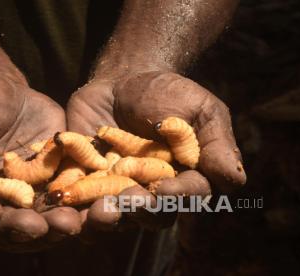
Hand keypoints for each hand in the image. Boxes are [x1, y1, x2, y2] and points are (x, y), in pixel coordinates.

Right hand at [0, 69, 80, 249]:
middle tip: (36, 227)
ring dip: (51, 228)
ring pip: (32, 222)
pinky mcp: (46, 187)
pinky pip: (61, 203)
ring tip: (70, 224)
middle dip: (15, 229)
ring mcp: (16, 199)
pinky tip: (93, 209)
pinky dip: (76, 209)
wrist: (0, 88)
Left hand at [67, 71, 245, 230]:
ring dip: (105, 215)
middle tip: (129, 201)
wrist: (122, 80)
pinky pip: (79, 198)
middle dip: (140, 211)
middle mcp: (152, 192)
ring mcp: (117, 189)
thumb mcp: (199, 109)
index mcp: (185, 180)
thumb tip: (237, 179)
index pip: (187, 196)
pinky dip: (72, 200)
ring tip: (97, 208)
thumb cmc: (168, 93)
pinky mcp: (86, 181)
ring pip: (114, 214)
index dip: (178, 197)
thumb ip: (215, 144)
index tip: (165, 190)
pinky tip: (62, 197)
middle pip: (150, 215)